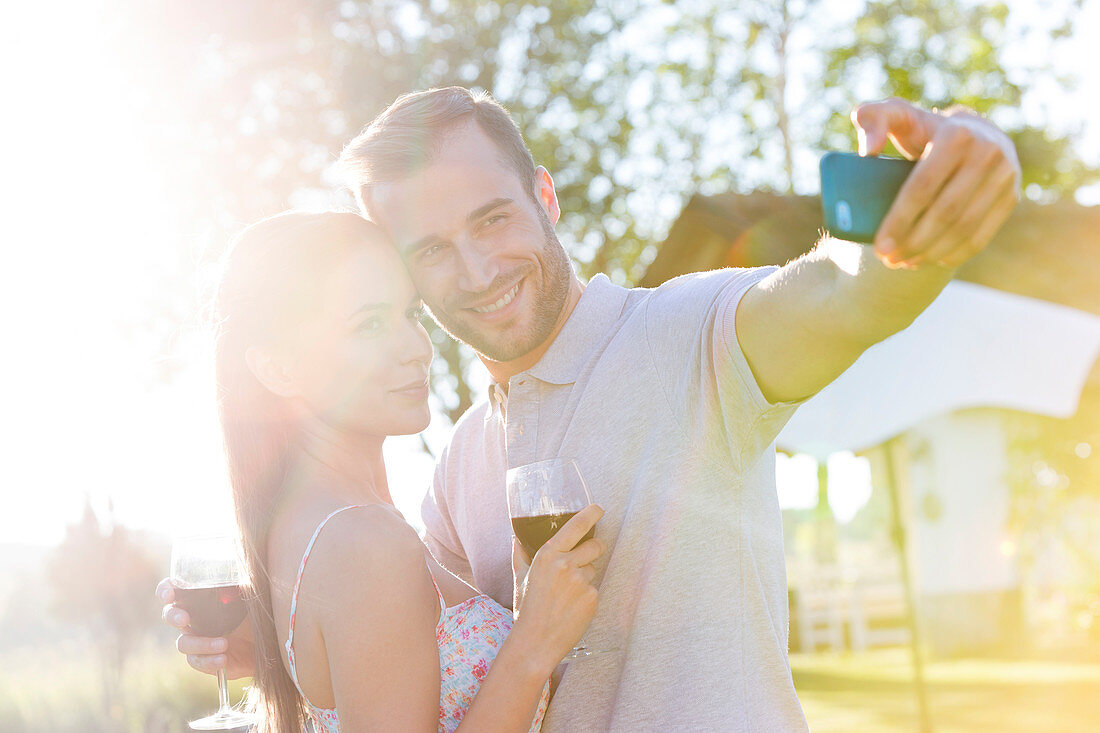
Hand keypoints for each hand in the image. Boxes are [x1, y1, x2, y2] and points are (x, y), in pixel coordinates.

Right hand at [156, 577, 255, 678]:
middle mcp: (194, 617)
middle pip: (170, 615)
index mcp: (201, 597)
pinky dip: (208, 661)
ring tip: (224, 644)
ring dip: (201, 643)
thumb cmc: (258, 611)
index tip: (169, 595)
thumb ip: (242, 582)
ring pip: (183, 643)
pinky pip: (196, 661)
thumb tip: (242, 567)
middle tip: (184, 619)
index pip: (175, 589)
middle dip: (173, 616)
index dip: (166, 590)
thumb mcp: (252, 593)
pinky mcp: (204, 659)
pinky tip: (223, 659)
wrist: (270, 640)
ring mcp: (197, 638)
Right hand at [510, 504, 605, 670]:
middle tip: (583, 560)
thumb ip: (519, 554)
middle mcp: (566, 564)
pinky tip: (572, 608)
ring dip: (585, 577)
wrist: (535, 642)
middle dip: (594, 549)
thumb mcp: (520, 578)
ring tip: (567, 595)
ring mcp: (581, 581)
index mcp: (548, 555)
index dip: (591, 514)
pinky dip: (586, 597)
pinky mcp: (592, 598)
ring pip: (593, 570)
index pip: (576, 526)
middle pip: (596, 545)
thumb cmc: (526, 609)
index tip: (599, 508)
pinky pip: (595, 589)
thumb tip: (515, 537)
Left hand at [851, 97, 1019, 268]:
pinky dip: (956, 254)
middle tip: (889, 259)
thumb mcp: (896, 116)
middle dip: (914, 242)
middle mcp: (988, 153)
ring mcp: (1006, 176)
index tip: (880, 245)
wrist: (973, 133)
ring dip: (932, 252)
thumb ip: (872, 118)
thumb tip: (869, 151)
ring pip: (965, 228)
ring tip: (904, 263)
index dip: (900, 220)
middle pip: (945, 212)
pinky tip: (932, 261)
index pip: (923, 186)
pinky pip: (983, 235)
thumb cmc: (923, 129)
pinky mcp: (1011, 197)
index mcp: (957, 135)